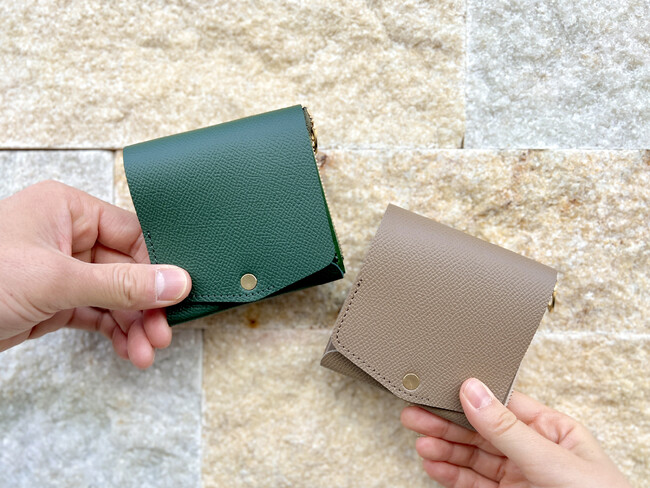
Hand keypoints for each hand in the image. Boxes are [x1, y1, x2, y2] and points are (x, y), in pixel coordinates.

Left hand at [0, 180, 191, 368]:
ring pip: (116, 297)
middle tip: (161, 333)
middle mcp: (69, 237)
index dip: (158, 266)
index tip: (178, 295)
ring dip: (134, 325)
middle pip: (127, 270)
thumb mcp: (56, 279)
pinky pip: (98, 314)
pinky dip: (115, 333)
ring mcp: (62, 271)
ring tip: (145, 351)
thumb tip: (175, 281)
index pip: (132, 234)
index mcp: (68, 210)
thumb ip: (121, 284)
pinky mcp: (55, 301)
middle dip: (146, 305)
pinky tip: (128, 349)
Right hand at [401, 378, 629, 487]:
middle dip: (445, 423)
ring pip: (472, 457)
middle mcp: (532, 451)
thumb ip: (508, 429)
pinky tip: (434, 465)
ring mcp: (519, 477)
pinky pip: (473, 483)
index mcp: (551, 430)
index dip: (467, 398)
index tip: (438, 392)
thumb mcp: (552, 460)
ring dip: (444, 449)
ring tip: (420, 442)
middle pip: (479, 430)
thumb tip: (474, 391)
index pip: (501, 405)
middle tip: (414, 415)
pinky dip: (451, 474)